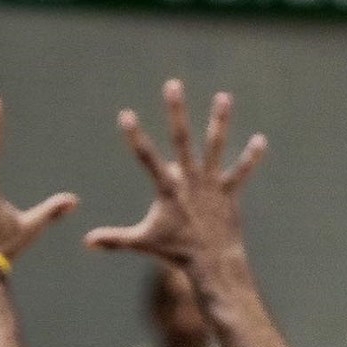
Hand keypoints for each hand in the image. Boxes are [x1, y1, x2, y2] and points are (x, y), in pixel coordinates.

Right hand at [85, 80, 266, 268]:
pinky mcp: (229, 192)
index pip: (146, 157)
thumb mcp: (141, 242)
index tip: (125, 114)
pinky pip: (241, 171)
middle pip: (181, 138)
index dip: (134, 135)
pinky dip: (251, 157)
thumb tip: (86, 242)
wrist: (210, 262)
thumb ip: (114, 239)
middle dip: (176, 111)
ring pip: (215, 146)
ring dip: (219, 121)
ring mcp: (211, 184)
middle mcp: (190, 180)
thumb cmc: (175, 253)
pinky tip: (260, 140)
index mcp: (167, 188)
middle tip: (173, 85)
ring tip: (223, 97)